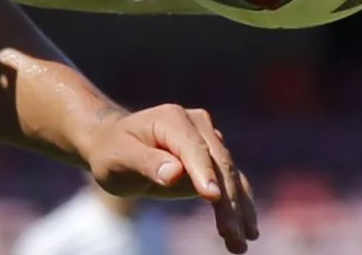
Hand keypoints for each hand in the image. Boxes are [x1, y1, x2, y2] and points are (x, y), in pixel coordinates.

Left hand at [77, 103, 258, 252]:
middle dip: (228, 201)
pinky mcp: (214, 161)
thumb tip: (175, 173)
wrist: (116, 147)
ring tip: (240, 243)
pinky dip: (240, 207)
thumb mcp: (120, 157)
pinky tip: (247, 231)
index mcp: (172, 119)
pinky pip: (233, 184)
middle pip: (219, 165)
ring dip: (239, 210)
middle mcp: (197, 126)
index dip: (204, 173)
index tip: (212, 198)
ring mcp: (209, 142)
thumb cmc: (113, 152)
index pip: (194, 149)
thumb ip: (146, 162)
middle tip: (233, 236)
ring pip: (232, 177)